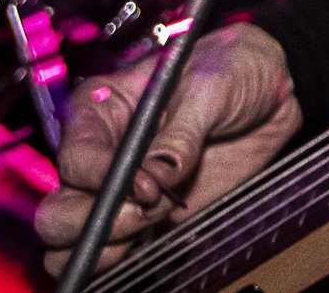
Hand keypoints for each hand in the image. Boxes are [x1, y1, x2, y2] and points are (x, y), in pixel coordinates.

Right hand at [35, 22, 301, 274]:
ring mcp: (117, 192)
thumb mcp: (210, 87)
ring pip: (72, 243)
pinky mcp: (144, 218)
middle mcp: (99, 156)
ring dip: (109, 245)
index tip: (146, 185)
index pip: (74, 159)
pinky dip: (127, 257)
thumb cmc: (233, 70)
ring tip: (160, 216)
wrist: (271, 94)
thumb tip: (156, 180)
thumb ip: (181, 135)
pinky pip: (112, 254)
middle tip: (151, 207)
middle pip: (58, 212)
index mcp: (100, 111)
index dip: (101, 179)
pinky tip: (164, 230)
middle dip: (96, 221)